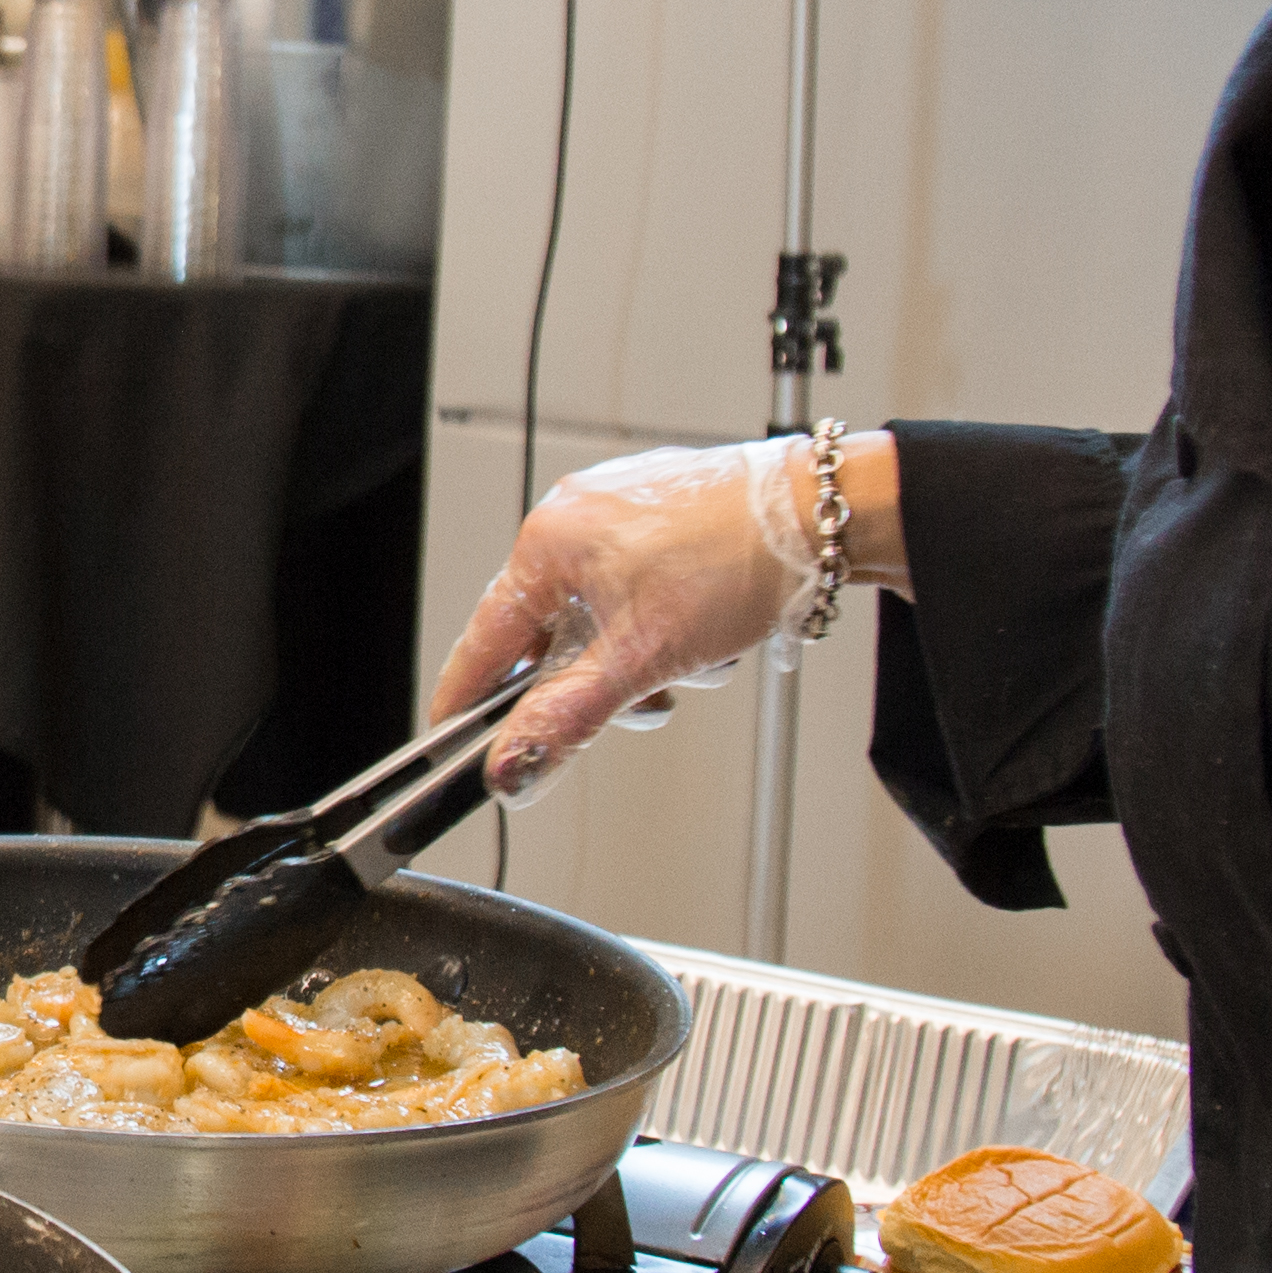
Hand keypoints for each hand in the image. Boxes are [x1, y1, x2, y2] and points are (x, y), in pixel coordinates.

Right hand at [432, 439, 852, 797]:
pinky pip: (638, 588)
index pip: (484, 637)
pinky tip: (705, 623)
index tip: (449, 734)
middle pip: (551, 632)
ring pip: (603, 617)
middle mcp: (574, 514)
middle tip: (641, 690)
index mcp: (549, 540)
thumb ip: (568, 717)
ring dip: (642, 652)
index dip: (467, 695)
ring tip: (692, 652)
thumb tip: (514, 764)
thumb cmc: (739, 556)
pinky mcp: (660, 513)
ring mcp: (618, 508)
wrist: (822, 515)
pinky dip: (665, 620)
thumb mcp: (643, 658)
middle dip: (598, 675)